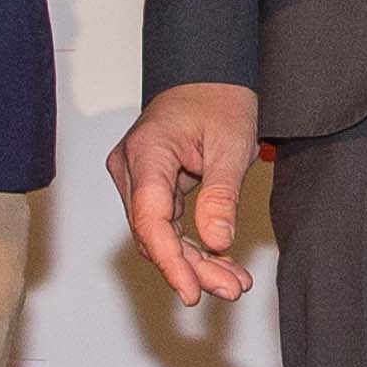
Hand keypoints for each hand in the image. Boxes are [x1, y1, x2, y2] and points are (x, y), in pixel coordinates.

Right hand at [111, 81, 263, 303]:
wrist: (210, 77)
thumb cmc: (218, 99)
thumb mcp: (231, 145)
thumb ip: (221, 195)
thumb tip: (216, 242)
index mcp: (147, 152)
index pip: (149, 218)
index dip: (170, 260)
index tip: (191, 289)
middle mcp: (132, 168)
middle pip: (153, 234)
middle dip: (192, 267)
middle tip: (231, 288)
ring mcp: (138, 180)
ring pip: (160, 236)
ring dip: (195, 263)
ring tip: (234, 282)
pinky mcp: (151, 188)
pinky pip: (168, 227)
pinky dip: (194, 246)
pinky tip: (221, 265)